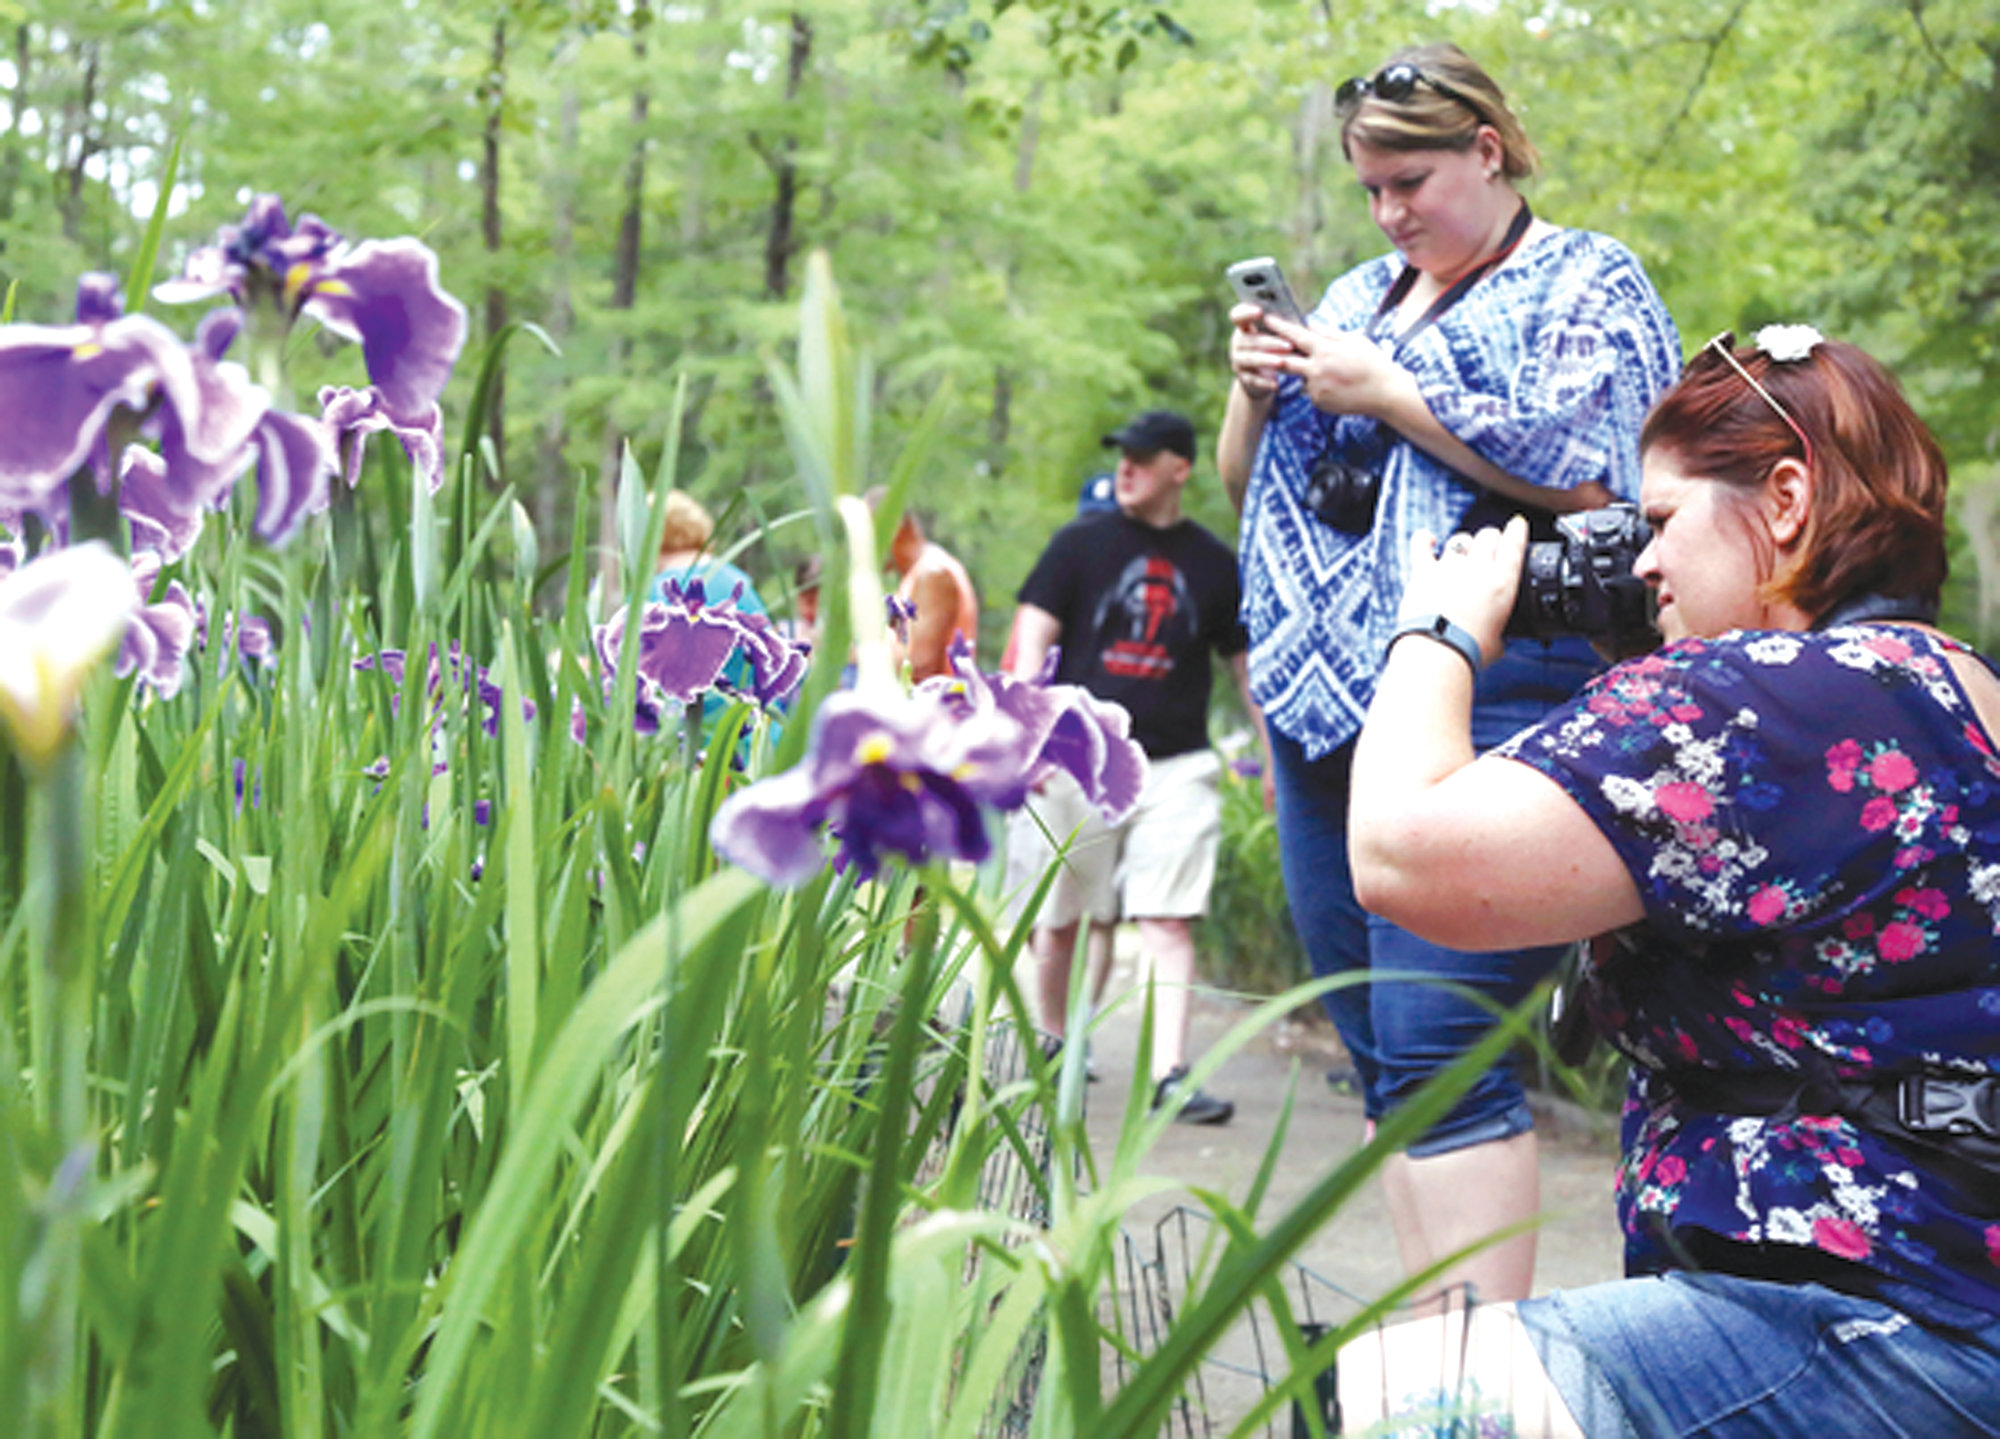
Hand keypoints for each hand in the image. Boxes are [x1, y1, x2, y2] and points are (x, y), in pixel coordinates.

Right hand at [1228, 302, 1295, 400]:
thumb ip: (1284, 326)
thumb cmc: (1276, 346)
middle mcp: (1238, 342)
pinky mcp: (1243, 377)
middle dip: (1270, 342)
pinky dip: (1264, 382)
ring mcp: (1238, 360)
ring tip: (1282, 363)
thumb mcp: (1278, 334)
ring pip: (1251, 359)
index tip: (1260, 311)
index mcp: (1245, 326)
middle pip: (1249, 339)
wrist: (1263, 375)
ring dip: (1267, 361)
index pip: (1237, 315)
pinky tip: (1276, 384)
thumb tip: (1306, 322)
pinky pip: (1253, 380)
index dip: (1246, 312)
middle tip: (1289, 345)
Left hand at [1263, 314, 1408, 417]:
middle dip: (1275, 353)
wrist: (1386, 394)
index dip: (1280, 326)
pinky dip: (1320, 386)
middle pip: (1286, 360)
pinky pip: (1312, 390)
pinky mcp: (1319, 402)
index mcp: (1326, 350)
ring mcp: (1316, 388)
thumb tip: (1310, 324)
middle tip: (1265, 345)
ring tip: (1335, 372)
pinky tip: (1339, 387)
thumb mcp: (1354, 340)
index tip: (1267, 318)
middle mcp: (1317, 370)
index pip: (1296, 336)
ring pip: (1302, 376)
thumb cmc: (1373, 363)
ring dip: (1308, 371)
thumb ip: (1329, 333)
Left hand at [1399, 515, 1529, 666]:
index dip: (1517, 530)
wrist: (1439, 651)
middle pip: (1488, 535)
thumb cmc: (1470, 650)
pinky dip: (1424, 540)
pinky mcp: (1424, 572)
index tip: (1516, 524)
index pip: (1514, 543)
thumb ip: (1500, 633)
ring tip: (1463, 552)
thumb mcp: (1498, 642)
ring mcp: (1450, 567)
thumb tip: (1498, 640)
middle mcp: (1478, 568)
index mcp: (1503, 583)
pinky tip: (1427, 539)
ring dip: (1464, 543)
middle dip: (1491, 538)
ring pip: (1460, 539)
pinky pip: (1422, 545)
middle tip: (1489, 547)